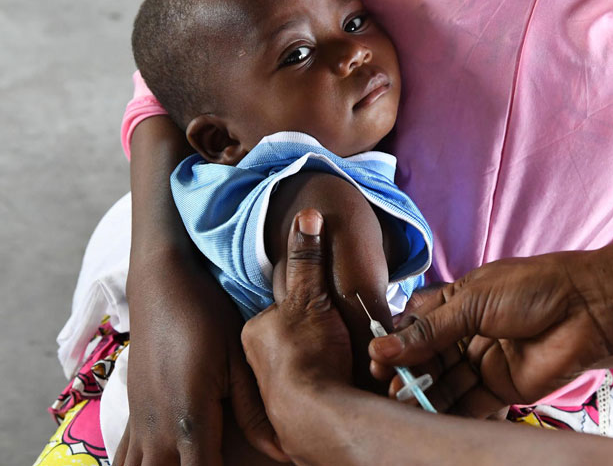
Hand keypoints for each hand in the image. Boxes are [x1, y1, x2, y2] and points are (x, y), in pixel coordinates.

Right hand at [115, 254, 285, 464]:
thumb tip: (282, 447)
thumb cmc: (207, 316)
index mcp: (191, 418)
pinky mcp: (132, 412)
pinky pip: (123, 459)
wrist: (162, 285)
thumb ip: (255, 409)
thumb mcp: (239, 358)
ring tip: (188, 463)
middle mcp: (158, 429)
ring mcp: (139, 422)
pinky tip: (159, 463)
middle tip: (218, 464)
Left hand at [242, 210, 353, 456]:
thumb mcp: (312, 297)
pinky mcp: (286, 413)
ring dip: (320, 363)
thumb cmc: (309, 354)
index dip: (313, 305)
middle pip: (292, 336)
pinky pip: (307, 389)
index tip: (330, 311)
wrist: (316, 414)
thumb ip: (308, 259)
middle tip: (338, 338)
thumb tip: (307, 213)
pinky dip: (321, 385)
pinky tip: (337, 383)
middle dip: (315, 336)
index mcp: (255, 331)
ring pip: (300, 364)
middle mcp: (255, 361)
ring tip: (341, 361)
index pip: (285, 308)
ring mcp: (270, 389)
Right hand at [368, 253, 609, 412]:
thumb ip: (429, 331)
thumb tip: (383, 348)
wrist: (586, 309)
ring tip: (404, 404)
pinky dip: (450, 413)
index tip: (377, 358)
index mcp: (456, 304)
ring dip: (424, 396)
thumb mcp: (472, 301)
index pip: (414, 327)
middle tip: (389, 386)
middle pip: (426, 360)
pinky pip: (469, 405)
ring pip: (444, 385)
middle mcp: (465, 334)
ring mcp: (482, 362)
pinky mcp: (500, 389)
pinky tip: (432, 417)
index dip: (396, 344)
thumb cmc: (531, 289)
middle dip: (407, 373)